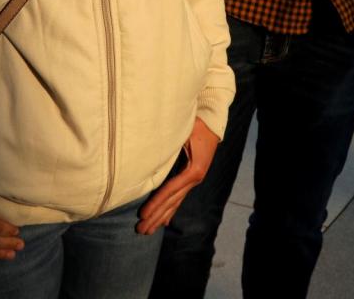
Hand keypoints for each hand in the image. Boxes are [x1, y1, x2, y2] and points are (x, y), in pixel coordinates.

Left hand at [137, 118, 218, 235]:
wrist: (212, 123)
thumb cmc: (196, 125)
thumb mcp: (184, 133)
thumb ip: (171, 145)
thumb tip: (152, 153)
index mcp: (193, 171)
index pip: (170, 191)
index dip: (156, 203)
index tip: (143, 215)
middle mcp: (194, 179)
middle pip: (172, 202)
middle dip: (156, 217)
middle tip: (141, 230)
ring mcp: (194, 180)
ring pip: (176, 203)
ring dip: (162, 217)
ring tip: (149, 230)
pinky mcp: (192, 178)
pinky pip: (180, 197)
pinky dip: (171, 209)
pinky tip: (165, 221)